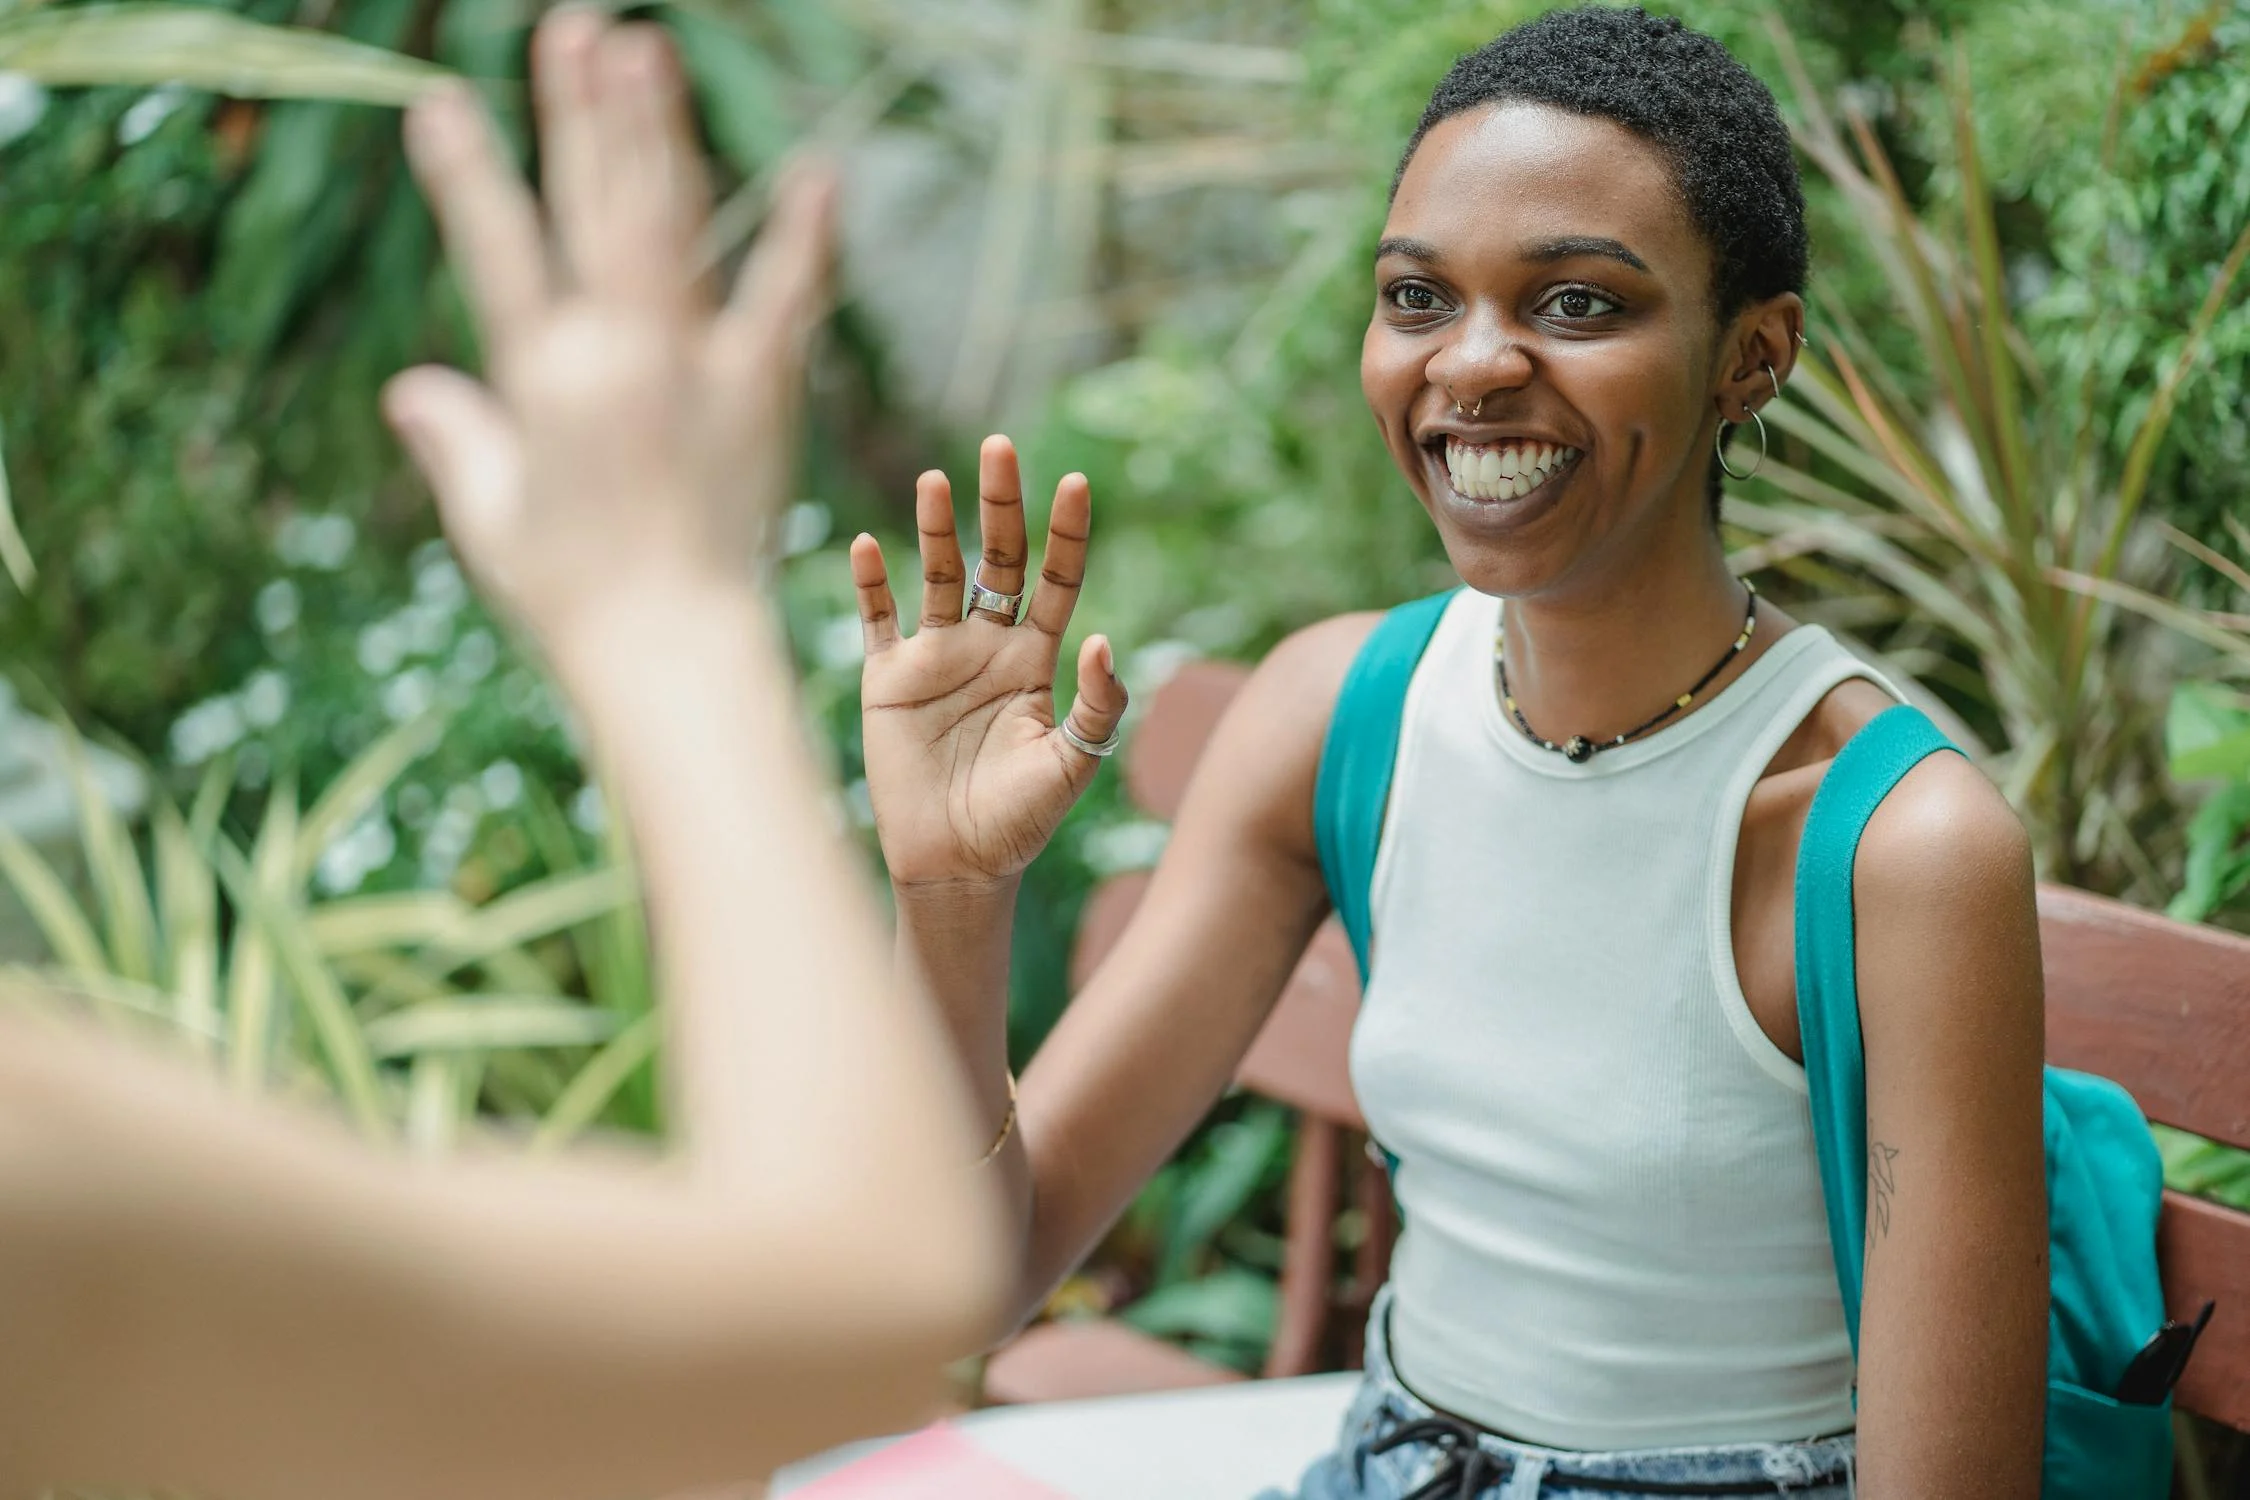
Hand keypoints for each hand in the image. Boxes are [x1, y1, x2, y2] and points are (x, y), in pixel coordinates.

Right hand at [381, 11, 832, 646]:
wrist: (673, 649)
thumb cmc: (575, 599)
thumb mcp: (494, 519)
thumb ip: (457, 441)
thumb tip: (411, 388)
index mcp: (543, 378)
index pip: (497, 250)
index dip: (470, 174)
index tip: (441, 104)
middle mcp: (618, 354)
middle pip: (594, 208)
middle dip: (579, 111)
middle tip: (574, 27)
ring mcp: (695, 366)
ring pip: (675, 226)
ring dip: (660, 134)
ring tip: (648, 51)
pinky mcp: (763, 394)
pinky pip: (786, 301)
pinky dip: (804, 237)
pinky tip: (819, 171)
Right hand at [850, 436, 1128, 887]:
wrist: (954, 865)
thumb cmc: (1020, 821)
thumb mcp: (1071, 764)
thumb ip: (1094, 706)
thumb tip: (1103, 640)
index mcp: (1036, 660)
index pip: (1054, 580)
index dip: (1065, 533)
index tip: (1076, 483)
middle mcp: (987, 646)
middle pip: (996, 559)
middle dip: (1000, 505)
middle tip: (1000, 447)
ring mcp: (936, 658)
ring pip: (936, 576)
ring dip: (934, 529)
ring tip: (936, 480)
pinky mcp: (887, 681)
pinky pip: (876, 620)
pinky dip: (870, 584)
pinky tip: (866, 546)